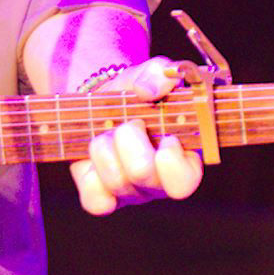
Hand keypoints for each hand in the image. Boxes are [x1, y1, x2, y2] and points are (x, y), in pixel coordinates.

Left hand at [69, 56, 203, 215]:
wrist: (103, 103)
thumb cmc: (136, 94)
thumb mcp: (149, 75)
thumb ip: (158, 73)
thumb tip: (151, 88)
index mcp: (182, 160)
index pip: (184, 182)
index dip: (171, 161)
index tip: (164, 136)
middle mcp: (159, 184)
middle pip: (144, 177)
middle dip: (129, 139)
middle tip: (129, 123)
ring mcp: (130, 194)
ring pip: (117, 182)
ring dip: (105, 147)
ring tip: (107, 132)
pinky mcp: (101, 198)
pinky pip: (95, 201)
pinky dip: (89, 173)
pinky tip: (95, 153)